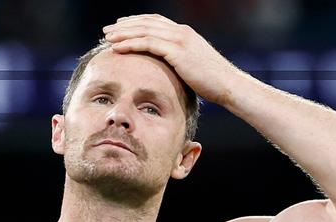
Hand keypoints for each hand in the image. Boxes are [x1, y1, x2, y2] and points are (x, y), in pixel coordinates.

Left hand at [102, 14, 242, 106]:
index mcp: (185, 34)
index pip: (155, 21)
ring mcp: (180, 40)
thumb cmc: (213, 83)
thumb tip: (169, 71)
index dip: (137, 23)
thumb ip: (180, 63)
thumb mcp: (193, 68)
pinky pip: (148, 44)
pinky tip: (117, 47)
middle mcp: (181, 32)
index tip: (121, 27)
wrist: (228, 85)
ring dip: (123, 32)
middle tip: (107, 29)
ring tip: (107, 37)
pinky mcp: (177, 51)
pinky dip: (130, 43)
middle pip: (146, 22)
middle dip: (125, 25)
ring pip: (144, 30)